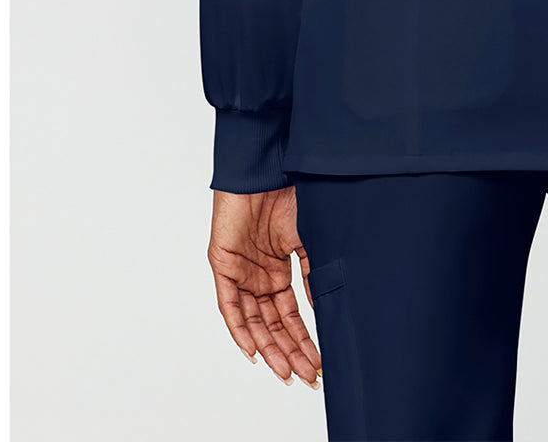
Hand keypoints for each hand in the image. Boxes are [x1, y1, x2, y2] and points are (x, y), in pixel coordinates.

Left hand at [207, 186, 321, 388]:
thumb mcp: (306, 239)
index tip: (319, 361)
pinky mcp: (223, 266)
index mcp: (278, 271)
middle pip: (273, 325)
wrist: (265, 170)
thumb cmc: (287, 195)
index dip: (303, 340)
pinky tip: (254, 350)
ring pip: (253, 322)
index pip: (290, 316)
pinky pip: (229, 307)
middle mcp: (258, 278)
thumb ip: (312, 271)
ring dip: (270, 348)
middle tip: (307, 376)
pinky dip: (240, 330)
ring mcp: (241, 274)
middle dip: (290, 353)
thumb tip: (323, 305)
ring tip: (286, 371)